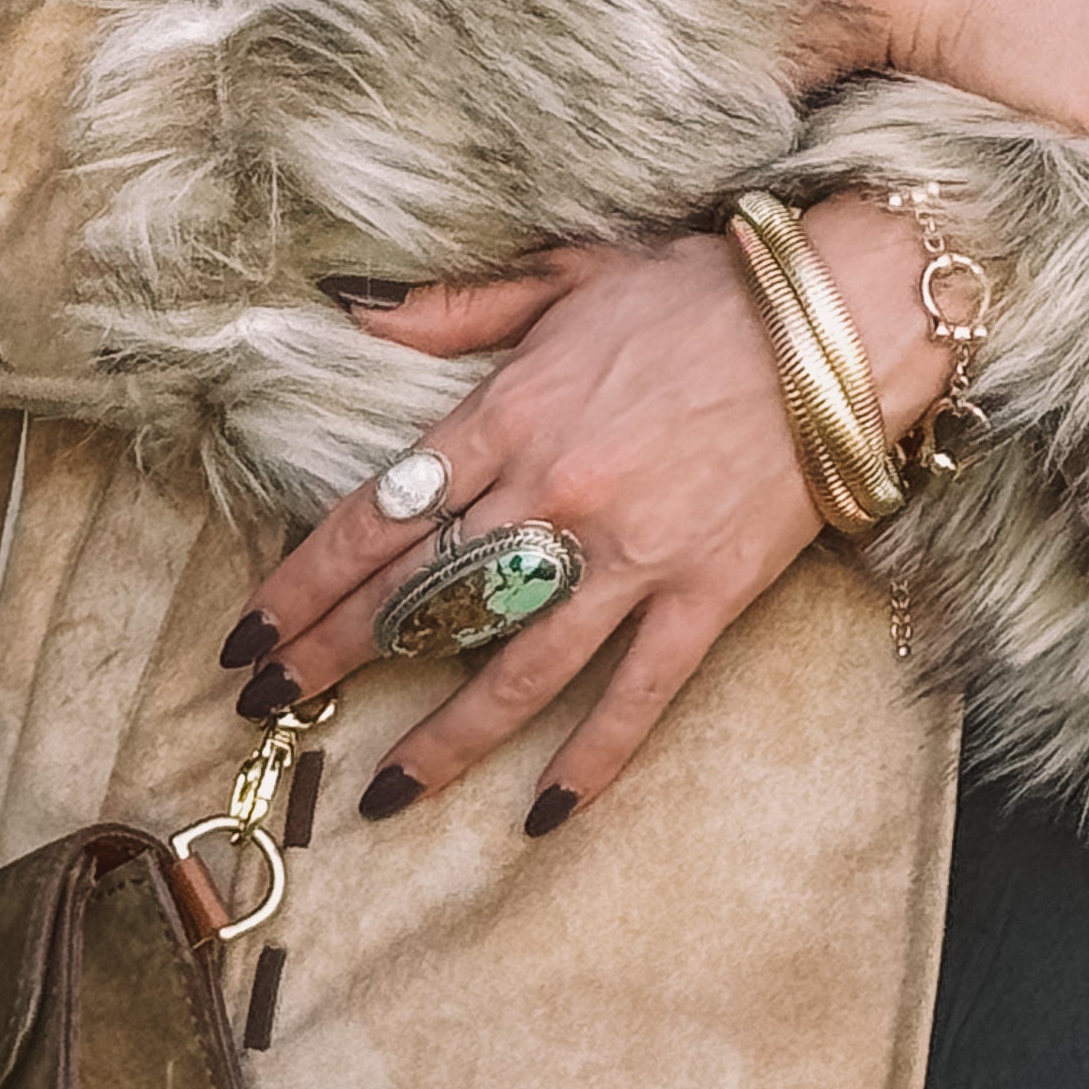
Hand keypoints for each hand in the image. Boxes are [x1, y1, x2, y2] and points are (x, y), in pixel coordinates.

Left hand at [227, 199, 934, 830]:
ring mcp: (629, 555)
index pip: (378, 514)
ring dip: (440, 738)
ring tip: (381, 790)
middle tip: (271, 707)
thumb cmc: (701, 287)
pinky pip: (635, 697)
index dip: (304, 580)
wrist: (839, 319)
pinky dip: (589, 761)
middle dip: (338, 657)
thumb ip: (456, 305)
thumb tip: (350, 305)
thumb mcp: (569, 272)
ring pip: (514, 668)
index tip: (249, 629)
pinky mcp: (701, 596)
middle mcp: (554, 495)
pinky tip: (541, 816)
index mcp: (511, 415)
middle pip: (423, 597)